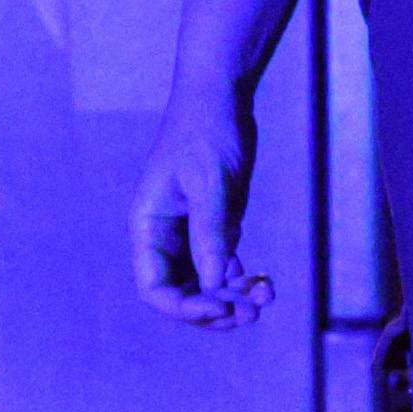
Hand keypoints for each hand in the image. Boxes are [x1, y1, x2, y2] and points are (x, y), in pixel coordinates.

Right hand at [131, 92, 275, 327]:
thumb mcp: (210, 181)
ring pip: (204, 281)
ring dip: (230, 296)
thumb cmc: (206, 131)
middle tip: (250, 314)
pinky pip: (222, 262)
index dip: (184, 307)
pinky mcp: (214, 223)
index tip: (220, 307)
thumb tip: (216, 282)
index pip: (155, 287)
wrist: (221, 97)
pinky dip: (240, 276)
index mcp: (149, 226)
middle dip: (212, 309)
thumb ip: (211, 231)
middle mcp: (165, 235)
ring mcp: (190, 231)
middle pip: (181, 292)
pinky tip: (263, 282)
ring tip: (263, 300)